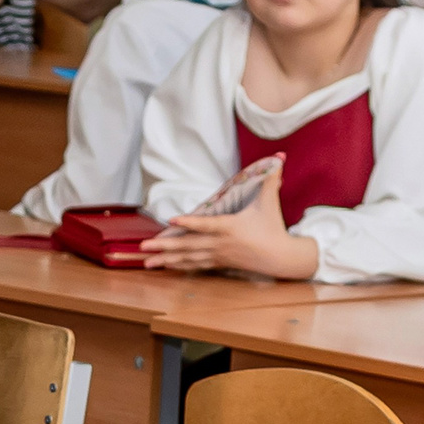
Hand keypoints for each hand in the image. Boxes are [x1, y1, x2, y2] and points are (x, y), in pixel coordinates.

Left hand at [139, 168, 318, 278]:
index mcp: (230, 227)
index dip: (189, 223)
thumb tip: (280, 156)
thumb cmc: (272, 227)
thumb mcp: (270, 202)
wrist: (280, 258)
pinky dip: (178, 266)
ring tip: (146, 261)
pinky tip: (163, 266)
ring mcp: (217, 255)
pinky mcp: (217, 263)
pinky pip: (193, 266)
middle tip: (143, 246)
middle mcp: (220, 243)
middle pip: (189, 245)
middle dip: (164, 246)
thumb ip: (270, 179)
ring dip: (166, 259)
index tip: (171, 220)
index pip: (206, 224)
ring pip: (188, 258)